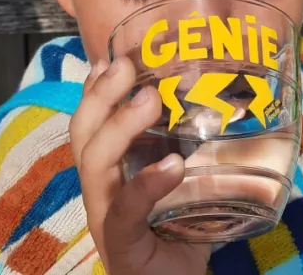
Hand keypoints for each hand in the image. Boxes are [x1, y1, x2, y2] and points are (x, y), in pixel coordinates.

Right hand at [69, 57, 210, 274]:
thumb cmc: (180, 232)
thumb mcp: (183, 180)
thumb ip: (190, 148)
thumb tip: (219, 105)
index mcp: (110, 170)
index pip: (90, 123)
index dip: (94, 90)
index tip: (109, 58)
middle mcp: (100, 188)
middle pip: (83, 134)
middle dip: (100, 95)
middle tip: (126, 65)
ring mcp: (105, 216)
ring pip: (95, 164)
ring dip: (119, 126)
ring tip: (149, 100)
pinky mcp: (121, 244)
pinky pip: (124, 210)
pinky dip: (146, 183)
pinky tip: (172, 166)